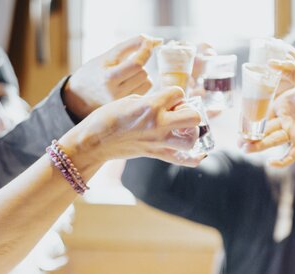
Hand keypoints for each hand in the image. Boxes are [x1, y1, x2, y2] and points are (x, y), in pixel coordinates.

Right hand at [63, 35, 161, 118]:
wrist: (80, 96)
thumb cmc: (95, 71)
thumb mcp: (107, 56)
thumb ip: (130, 46)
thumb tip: (154, 40)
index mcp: (108, 78)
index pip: (136, 64)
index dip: (146, 51)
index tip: (150, 43)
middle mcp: (116, 93)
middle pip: (143, 72)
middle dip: (139, 64)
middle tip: (127, 64)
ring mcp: (123, 103)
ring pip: (147, 82)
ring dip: (141, 75)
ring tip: (126, 75)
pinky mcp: (128, 108)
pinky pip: (146, 91)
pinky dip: (141, 84)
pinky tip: (128, 85)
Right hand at [64, 87, 204, 167]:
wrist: (95, 141)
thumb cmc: (108, 117)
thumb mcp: (130, 99)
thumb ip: (152, 100)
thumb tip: (168, 103)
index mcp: (151, 105)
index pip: (178, 92)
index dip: (175, 94)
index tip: (168, 98)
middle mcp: (158, 124)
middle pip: (193, 117)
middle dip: (190, 111)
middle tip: (179, 112)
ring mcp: (158, 141)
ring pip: (191, 139)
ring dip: (192, 132)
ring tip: (182, 128)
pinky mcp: (156, 154)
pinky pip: (182, 160)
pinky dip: (193, 158)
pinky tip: (199, 153)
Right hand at [241, 59, 294, 166]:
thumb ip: (289, 70)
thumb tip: (270, 61)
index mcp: (284, 103)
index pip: (262, 111)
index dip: (250, 118)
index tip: (238, 122)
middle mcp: (287, 118)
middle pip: (264, 129)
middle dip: (250, 135)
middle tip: (238, 140)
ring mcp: (294, 131)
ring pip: (272, 140)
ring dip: (259, 146)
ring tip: (245, 150)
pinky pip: (290, 155)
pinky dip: (282, 161)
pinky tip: (271, 163)